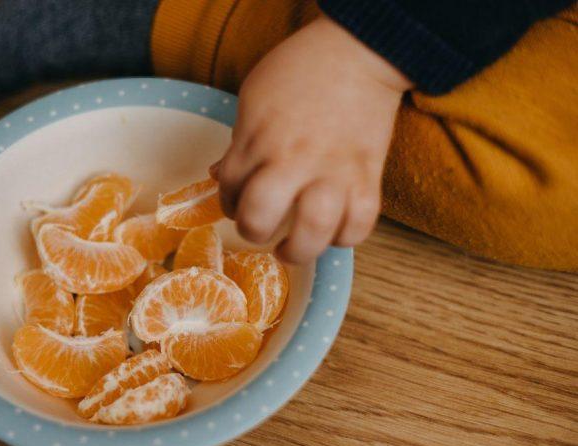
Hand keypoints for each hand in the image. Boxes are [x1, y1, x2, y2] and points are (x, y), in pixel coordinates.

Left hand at [211, 15, 411, 263]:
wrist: (358, 52)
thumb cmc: (299, 71)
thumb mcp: (253, 99)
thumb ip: (240, 142)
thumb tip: (222, 176)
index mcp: (258, 140)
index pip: (229, 189)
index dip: (228, 200)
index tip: (237, 200)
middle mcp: (293, 161)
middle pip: (261, 218)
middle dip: (253, 230)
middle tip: (259, 228)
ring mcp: (333, 173)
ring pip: (314, 231)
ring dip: (298, 249)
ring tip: (291, 248)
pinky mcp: (367, 177)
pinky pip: (359, 225)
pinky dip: (345, 237)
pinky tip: (332, 232)